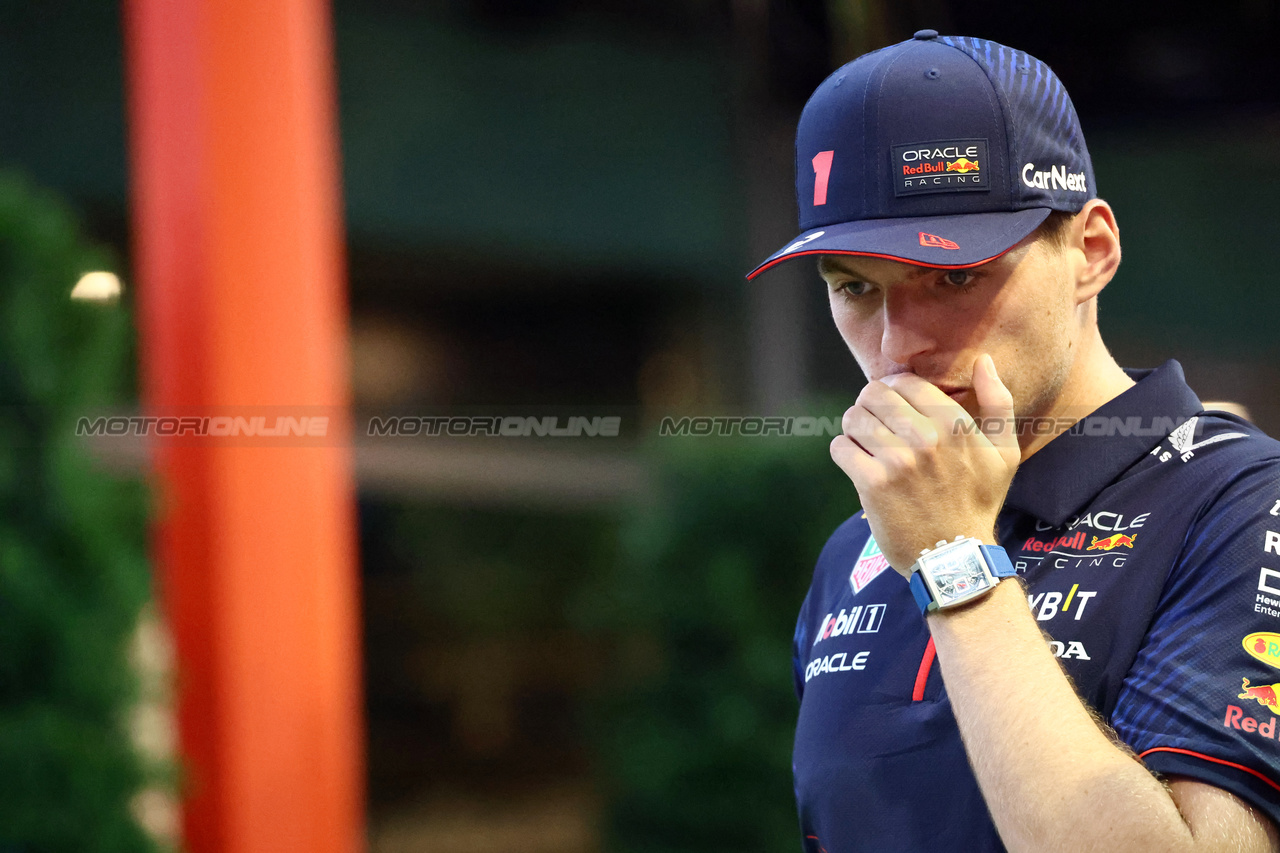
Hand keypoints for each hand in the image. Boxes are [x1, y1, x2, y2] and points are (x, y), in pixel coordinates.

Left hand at [830, 354, 1020, 575]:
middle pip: (873, 394)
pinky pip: (841, 448)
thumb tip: (983, 360)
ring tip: (865, 442)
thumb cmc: (978, 502)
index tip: (894, 407)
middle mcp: (925, 438)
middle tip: (875, 423)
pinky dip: (844, 452)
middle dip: (870, 405)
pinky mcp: (871, 484)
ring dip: (854, 427)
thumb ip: (998, 402)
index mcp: (954, 424)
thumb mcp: (1003, 453)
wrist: (956, 556)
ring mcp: (896, 461)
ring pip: (853, 418)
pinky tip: (858, 463)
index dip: (894, 390)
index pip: (905, 382)